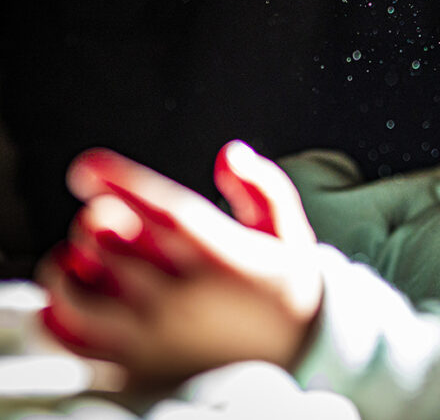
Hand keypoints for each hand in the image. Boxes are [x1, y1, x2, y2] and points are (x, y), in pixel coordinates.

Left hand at [36, 141, 322, 385]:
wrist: (301, 359)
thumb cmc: (289, 292)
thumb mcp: (290, 233)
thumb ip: (264, 187)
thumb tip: (230, 153)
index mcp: (221, 256)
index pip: (163, 209)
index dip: (119, 182)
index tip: (87, 168)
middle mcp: (183, 295)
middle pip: (111, 243)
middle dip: (97, 219)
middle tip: (106, 217)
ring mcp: (155, 334)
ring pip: (80, 289)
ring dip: (72, 263)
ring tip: (84, 255)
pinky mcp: (137, 366)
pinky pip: (75, 339)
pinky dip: (58, 313)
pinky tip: (74, 296)